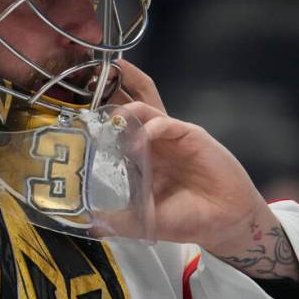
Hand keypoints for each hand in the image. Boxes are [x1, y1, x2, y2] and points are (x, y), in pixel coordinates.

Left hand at [100, 60, 298, 279]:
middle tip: (91, 73)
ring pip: (145, 106)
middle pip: (128, 105)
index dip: (96, 117)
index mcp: (138, 158)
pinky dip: (150, 128)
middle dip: (112, 89)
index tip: (73, 110)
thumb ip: (119, 220)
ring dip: (126, 105)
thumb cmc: (186, 219)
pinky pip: (165, 123)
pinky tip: (139, 140)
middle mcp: (151, 142)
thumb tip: (90, 224)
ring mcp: (169, 136)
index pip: (113, 129)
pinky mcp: (190, 135)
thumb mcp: (145, 222)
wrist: (225, 222)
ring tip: (111, 112)